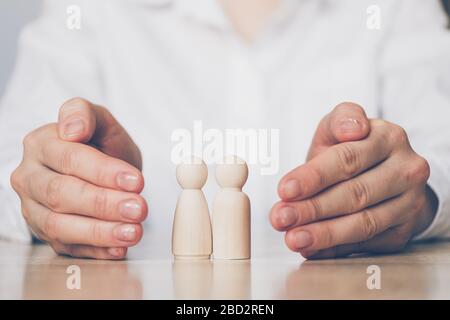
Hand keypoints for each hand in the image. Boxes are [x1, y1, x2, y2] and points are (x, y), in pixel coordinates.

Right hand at [11, 98, 147, 258]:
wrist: (98, 169)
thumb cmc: (98, 143)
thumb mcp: (99, 120)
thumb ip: (84, 114)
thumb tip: (72, 129)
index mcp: (40, 144)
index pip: (69, 159)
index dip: (103, 172)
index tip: (136, 181)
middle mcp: (30, 178)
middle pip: (62, 194)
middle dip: (104, 204)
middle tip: (139, 208)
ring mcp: (34, 209)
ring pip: (59, 226)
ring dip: (100, 232)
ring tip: (133, 232)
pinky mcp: (46, 234)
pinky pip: (67, 247)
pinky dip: (94, 250)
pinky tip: (119, 248)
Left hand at [270, 103, 437, 258]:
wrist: (385, 174)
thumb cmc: (353, 149)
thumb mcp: (340, 128)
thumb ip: (338, 121)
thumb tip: (351, 128)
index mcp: (389, 138)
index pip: (347, 159)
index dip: (313, 177)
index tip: (284, 190)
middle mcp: (406, 170)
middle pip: (355, 194)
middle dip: (312, 209)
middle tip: (281, 218)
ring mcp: (410, 203)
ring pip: (364, 223)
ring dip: (324, 234)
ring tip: (293, 238)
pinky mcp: (404, 230)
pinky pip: (367, 243)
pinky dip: (336, 248)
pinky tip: (312, 248)